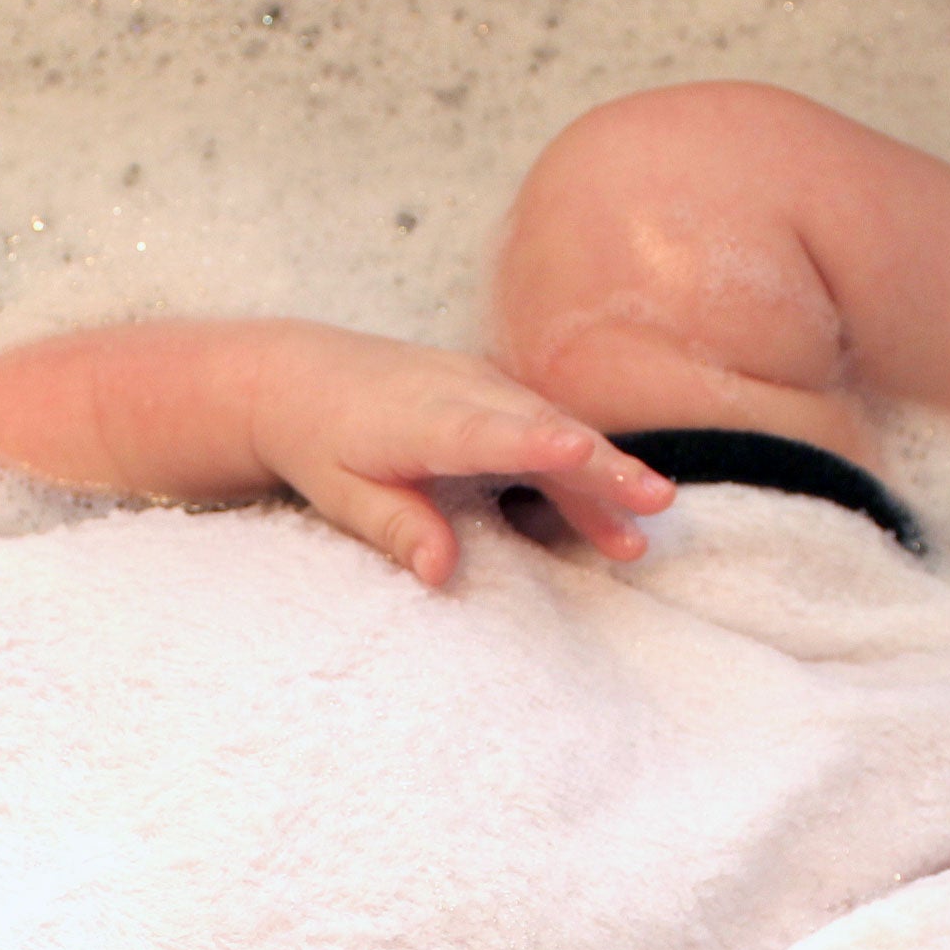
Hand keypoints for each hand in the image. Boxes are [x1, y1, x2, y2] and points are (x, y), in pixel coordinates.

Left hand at [251, 326, 674, 583]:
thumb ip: (395, 526)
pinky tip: (613, 513)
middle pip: (540, 428)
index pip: (482, 431)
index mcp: (418, 416)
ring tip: (648, 520)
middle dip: (599, 464)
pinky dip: (579, 465)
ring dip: (603, 472)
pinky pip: (545, 427)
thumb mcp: (339, 492)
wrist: (296, 377)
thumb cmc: (316, 440)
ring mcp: (482, 384)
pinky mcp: (493, 392)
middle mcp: (460, 390)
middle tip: (653, 501)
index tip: (575, 454)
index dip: (530, 444)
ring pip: (555, 427)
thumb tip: (441, 573)